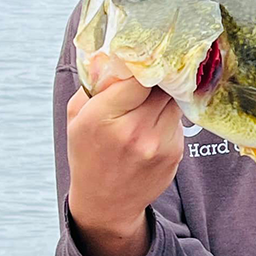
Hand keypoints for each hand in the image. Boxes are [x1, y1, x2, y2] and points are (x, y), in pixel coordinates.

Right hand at [66, 78, 183, 255]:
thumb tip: (117, 54)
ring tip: (147, 107)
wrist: (106, 202)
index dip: (143, 67)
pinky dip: (168, 119)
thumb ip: (96, 84)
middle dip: (157, 80)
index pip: (138, 77)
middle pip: (160, 86)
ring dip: (164, 99)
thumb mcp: (78, 116)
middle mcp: (133, 131)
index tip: (143, 62)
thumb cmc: (89, 152)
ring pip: (173, 101)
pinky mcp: (175, 153)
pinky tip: (153, 129)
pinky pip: (178, 121)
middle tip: (150, 78)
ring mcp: (158, 144)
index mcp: (101, 118)